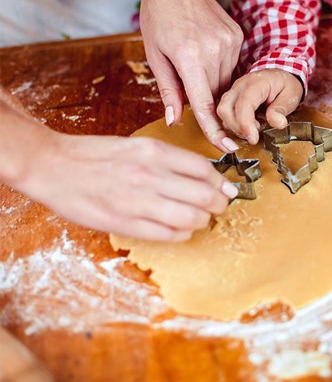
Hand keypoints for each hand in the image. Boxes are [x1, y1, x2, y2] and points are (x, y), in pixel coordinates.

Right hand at [18, 131, 238, 241]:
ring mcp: (137, 201)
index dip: (222, 182)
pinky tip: (182, 229)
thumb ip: (169, 160)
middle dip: (220, 203)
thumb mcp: (137, 146)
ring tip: (202, 218)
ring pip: (191, 218)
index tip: (227, 188)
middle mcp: (150, 175)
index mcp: (154, 152)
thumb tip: (204, 175)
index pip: (204, 169)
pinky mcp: (125, 223)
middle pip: (204, 195)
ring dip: (203, 220)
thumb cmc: (95, 155)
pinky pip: (168, 235)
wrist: (53, 166)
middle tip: (221, 205)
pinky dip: (183, 234)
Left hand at [140, 0, 241, 152]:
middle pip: (217, 95)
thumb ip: (169, 90)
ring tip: (194, 64)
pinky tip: (204, 52)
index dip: (215, 130)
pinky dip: (219, 69)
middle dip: (207, 102)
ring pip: (226, 82)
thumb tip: (175, 121)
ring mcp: (229, 43)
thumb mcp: (155, 54)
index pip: (206, 104)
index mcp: (189, 56)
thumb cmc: (158, 15)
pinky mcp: (237, 37)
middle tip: (190, 90)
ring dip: (213, 85)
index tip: (226, 149)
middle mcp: (214, 50)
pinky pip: (231, 66)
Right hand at [217, 70, 303, 144]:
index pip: (244, 104)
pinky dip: (233, 125)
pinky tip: (249, 126)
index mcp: (256, 83)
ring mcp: (233, 92)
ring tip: (255, 128)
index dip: (245, 124)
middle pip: (225, 109)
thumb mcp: (290, 96)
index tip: (253, 138)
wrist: (279, 77)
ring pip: (222, 114)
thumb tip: (277, 123)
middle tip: (254, 135)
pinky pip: (225, 115)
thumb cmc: (284, 85)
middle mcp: (240, 86)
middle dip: (237, 128)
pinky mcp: (231, 100)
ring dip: (235, 128)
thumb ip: (281, 109)